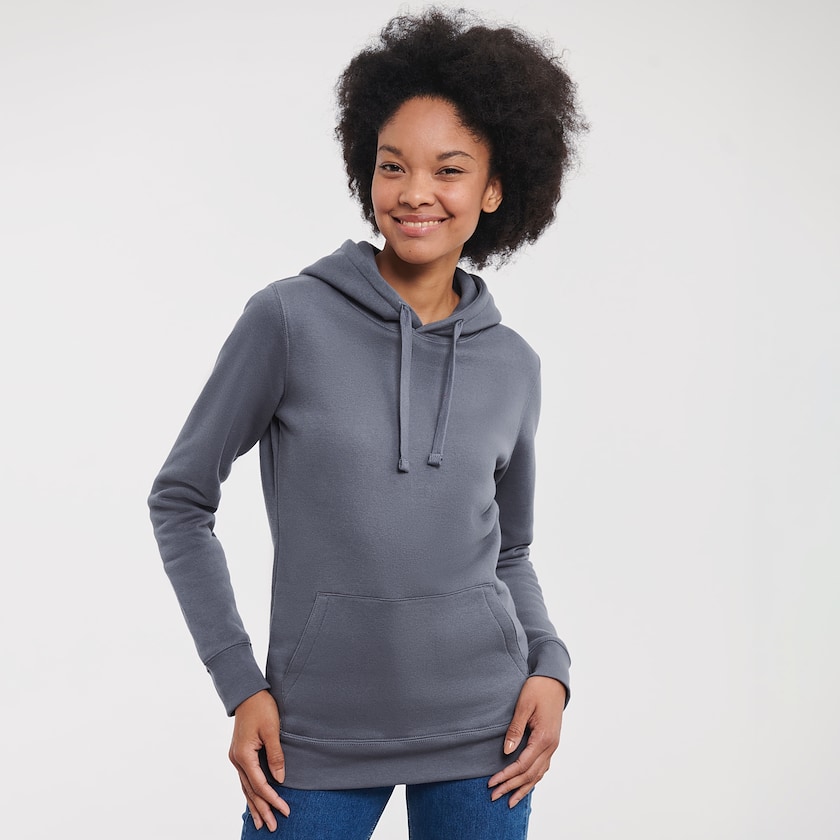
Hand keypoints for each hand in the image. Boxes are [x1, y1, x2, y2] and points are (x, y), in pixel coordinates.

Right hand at [229, 690, 289, 830]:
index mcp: (244, 755)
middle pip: (250, 791)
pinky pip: (245, 779)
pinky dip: (250, 792)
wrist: (247, 693)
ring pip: (245, 787)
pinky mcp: (239, 754)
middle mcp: (237, 760)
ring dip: (254, 805)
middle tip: (273, 826)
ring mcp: (236, 758)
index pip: (260, 784)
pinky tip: (253, 802)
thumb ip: (276, 755)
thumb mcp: (272, 730)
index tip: (285, 810)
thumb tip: (280, 779)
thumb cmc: (262, 708)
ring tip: (261, 823)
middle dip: (262, 809)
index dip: (273, 799)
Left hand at [488, 676, 565, 807]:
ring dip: (523, 788)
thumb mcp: (523, 706)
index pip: (522, 765)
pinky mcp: (551, 743)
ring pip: (538, 774)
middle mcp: (551, 746)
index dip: (506, 776)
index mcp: (544, 738)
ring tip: (509, 801)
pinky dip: (532, 779)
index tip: (491, 783)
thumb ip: (515, 729)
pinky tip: (525, 785)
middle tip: (494, 796)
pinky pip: (542, 767)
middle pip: (530, 774)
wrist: (554, 681)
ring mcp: (553, 746)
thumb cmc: (538, 689)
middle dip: (511, 787)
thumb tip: (507, 752)